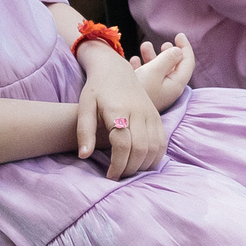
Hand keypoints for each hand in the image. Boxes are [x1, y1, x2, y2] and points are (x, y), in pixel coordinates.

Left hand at [73, 45, 167, 178]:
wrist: (115, 70)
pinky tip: (142, 163)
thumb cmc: (96, 89)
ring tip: (129, 170)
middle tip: (118, 175)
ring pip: (154, 148)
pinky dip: (155, 157)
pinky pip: (162, 142)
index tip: (109, 176)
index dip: (117, 165)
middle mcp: (138, 112)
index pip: (123, 145)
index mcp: (118, 110)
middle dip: (129, 168)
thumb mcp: (84, 107)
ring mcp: (151, 114)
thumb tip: (84, 156)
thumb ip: (84, 131)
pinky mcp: (157, 116)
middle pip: (140, 149)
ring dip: (143, 165)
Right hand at [133, 34, 195, 110]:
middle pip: (174, 67)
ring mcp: (156, 92)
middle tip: (165, 43)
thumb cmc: (139, 90)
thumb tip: (178, 51)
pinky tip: (134, 59)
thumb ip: (167, 59)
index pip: (187, 63)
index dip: (185, 47)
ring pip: (158, 70)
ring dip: (153, 57)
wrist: (122, 112)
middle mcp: (168, 89)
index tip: (179, 35)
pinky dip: (142, 66)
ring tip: (145, 46)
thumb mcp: (154, 71)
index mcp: (176, 84)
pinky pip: (146, 76)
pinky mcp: (145, 94)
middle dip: (169, 52)